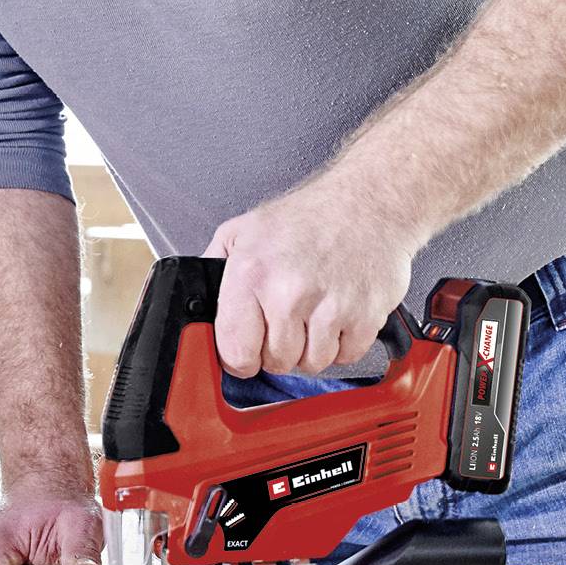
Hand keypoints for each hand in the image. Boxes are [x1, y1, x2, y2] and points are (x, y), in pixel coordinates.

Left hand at [204, 185, 418, 377]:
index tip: (248, 347)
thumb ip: (214, 267)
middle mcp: (289, 292)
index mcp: (252, 274)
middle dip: (278, 348)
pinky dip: (343, 344)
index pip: (235, 353)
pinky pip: (346, 357)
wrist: (369, 201)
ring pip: (312, 363)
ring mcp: (331, 306)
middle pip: (276, 362)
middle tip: (287, 320)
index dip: (240, 356)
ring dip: (311, 348)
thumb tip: (196, 303)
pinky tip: (338, 315)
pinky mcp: (366, 316)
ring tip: (313, 315)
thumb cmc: (309, 216)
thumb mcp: (243, 230)